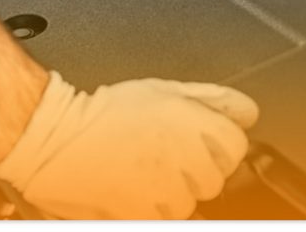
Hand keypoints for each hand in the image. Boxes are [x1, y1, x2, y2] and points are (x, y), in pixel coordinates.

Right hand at [0, 72, 257, 219]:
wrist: (57, 140)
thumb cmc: (105, 113)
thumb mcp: (166, 90)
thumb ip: (215, 99)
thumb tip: (248, 112)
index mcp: (197, 127)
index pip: (238, 146)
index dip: (220, 142)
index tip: (203, 140)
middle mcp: (188, 162)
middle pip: (217, 178)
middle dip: (198, 168)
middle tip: (167, 153)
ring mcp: (167, 194)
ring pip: (191, 202)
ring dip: (175, 190)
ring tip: (146, 170)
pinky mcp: (144, 216)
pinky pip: (166, 216)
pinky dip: (154, 206)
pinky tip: (135, 186)